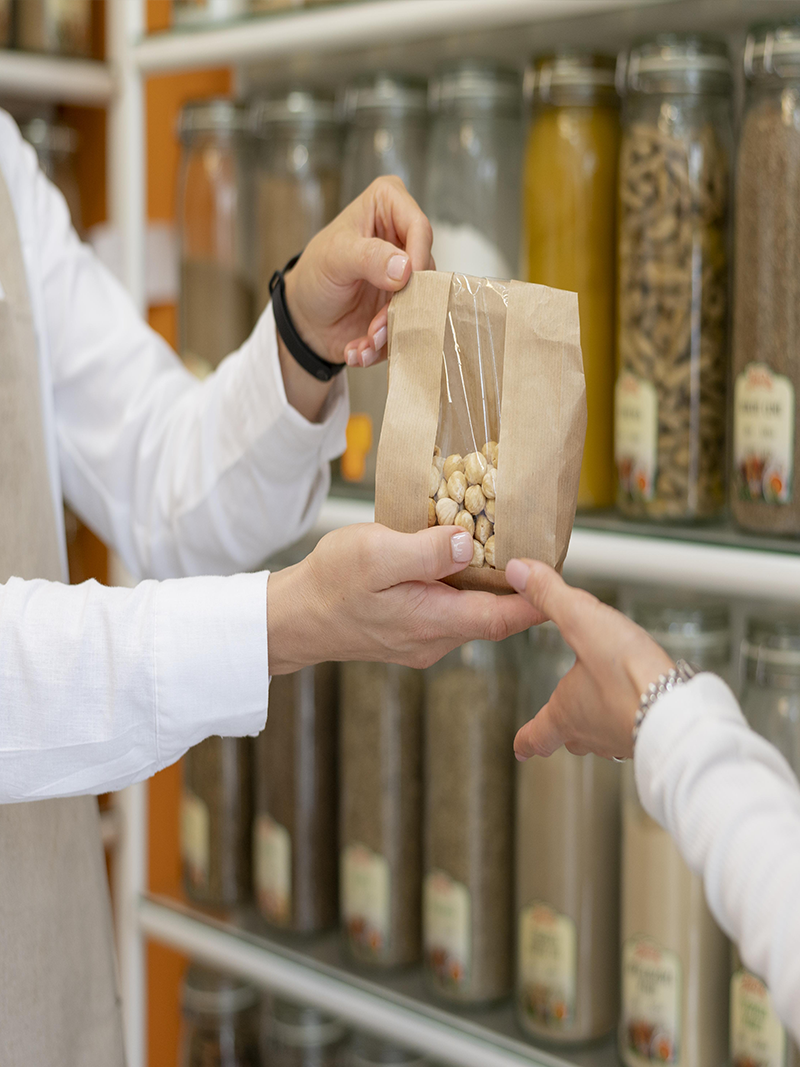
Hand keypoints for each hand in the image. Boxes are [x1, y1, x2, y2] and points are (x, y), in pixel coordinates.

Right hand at [267, 525, 541, 673]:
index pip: (503, 617)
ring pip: (471, 614)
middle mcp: (434, 639)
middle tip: (538, 550)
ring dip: (488, 587)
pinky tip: (454, 563)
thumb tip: (471, 543)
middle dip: (519, 589)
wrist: (293, 619)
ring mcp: (422, 641)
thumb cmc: (329, 584)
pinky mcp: (410, 634)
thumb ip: (426, 551)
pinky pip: (449, 613)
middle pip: (493, 616)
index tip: (562, 578)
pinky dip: (461, 590)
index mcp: (433, 620)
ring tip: (500, 548)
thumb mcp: (375, 554)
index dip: (538, 599)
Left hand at [283, 176, 433, 368]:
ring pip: (421, 304)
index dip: (417, 259)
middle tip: (375, 327)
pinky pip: (411, 327)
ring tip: (364, 343)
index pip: (420, 228)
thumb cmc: (315, 275)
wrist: (306, 319)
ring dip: (393, 331)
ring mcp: (409, 275)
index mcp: (388, 206)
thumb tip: (405, 268)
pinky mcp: (408, 305)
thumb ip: (368, 257)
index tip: (403, 286)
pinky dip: (386, 345)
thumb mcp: (334, 258)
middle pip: (426, 272)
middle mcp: (405, 238)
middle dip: (402, 306)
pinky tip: (360, 350)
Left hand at [506, 559, 673, 760]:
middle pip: (570, 740)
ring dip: (596, 725)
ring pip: (602, 738)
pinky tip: (639, 703)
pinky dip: (629, 719)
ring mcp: (623, 739)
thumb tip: (518, 572)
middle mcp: (592, 734)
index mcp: (567, 713)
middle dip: (562, 731)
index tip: (518, 748)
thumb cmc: (629, 676)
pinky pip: (633, 731)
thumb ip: (550, 596)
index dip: (526, 740)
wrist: (680, 710)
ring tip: (599, 708)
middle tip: (556, 729)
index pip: (537, 735)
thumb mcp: (582, 623)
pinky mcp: (651, 735)